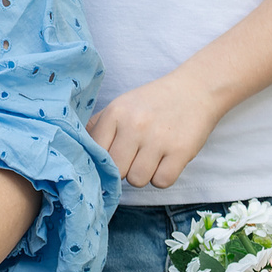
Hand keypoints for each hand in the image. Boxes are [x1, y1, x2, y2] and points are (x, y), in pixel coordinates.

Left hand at [87, 71, 226, 189]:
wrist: (197, 89)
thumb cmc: (154, 102)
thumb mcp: (122, 105)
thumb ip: (98, 125)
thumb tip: (74, 146)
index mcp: (115, 113)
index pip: (95, 153)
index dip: (102, 162)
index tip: (110, 161)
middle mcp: (134, 125)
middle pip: (116, 170)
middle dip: (124, 170)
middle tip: (135, 158)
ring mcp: (158, 139)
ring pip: (137, 180)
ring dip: (144, 175)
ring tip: (151, 158)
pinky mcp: (181, 151)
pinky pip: (162, 182)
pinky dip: (163, 177)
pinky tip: (166, 162)